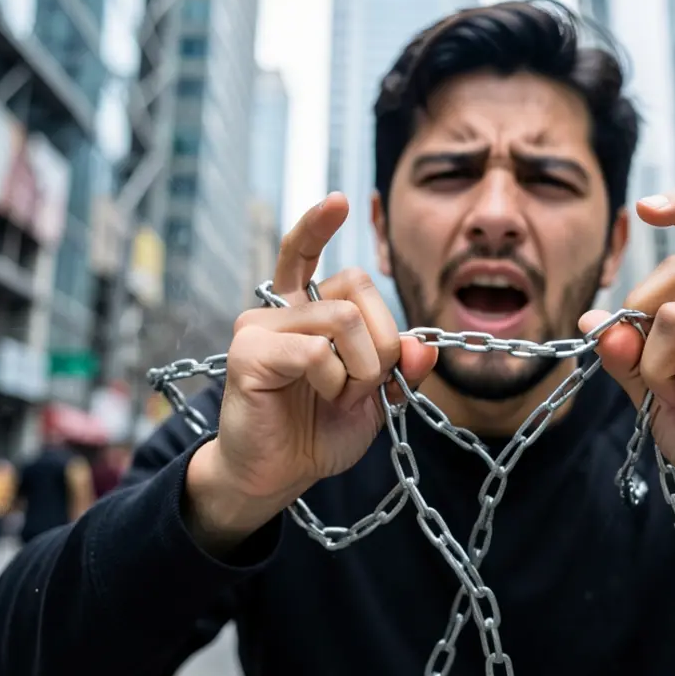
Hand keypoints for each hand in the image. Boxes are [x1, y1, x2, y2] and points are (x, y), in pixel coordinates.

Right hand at [186, 193, 437, 547]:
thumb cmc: (320, 431)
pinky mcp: (248, 353)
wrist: (279, 475)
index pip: (303, 253)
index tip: (340, 200)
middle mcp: (279, 310)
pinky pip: (317, 351)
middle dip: (383, 338)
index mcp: (305, 311)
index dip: (318, 224)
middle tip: (367, 381)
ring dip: (362, 366)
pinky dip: (335, 382)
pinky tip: (320, 399)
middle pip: (355, 286)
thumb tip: (426, 346)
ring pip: (344, 318)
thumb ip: (401, 369)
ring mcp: (258, 328)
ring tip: (342, 395)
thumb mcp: (376, 400)